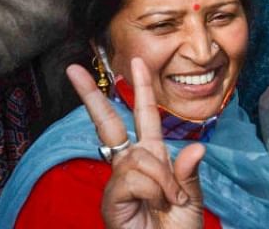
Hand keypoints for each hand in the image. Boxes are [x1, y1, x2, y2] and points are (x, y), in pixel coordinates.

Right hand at [68, 59, 205, 228]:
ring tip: (170, 201)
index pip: (144, 118)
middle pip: (109, 124)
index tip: (133, 63)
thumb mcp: (192, 200)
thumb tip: (196, 146)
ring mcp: (119, 183)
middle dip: (91, 96)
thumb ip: (189, 174)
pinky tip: (155, 203)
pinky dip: (152, 187)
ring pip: (138, 157)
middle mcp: (131, 166)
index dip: (139, 90)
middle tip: (72, 69)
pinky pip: (132, 176)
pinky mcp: (111, 200)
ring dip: (161, 177)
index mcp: (153, 159)